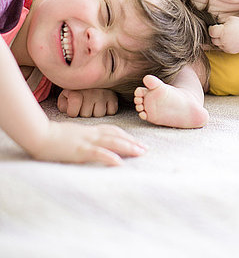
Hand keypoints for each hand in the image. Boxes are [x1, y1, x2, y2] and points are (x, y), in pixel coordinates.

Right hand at [30, 120, 146, 165]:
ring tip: (140, 153)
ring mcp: (86, 141)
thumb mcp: (70, 135)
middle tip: (145, 149)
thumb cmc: (50, 136)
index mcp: (88, 130)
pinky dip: (110, 157)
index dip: (125, 135)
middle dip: (132, 142)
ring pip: (112, 142)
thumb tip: (86, 143)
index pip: (111, 130)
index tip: (135, 140)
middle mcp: (90, 133)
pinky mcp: (80, 150)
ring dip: (128, 147)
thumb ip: (80, 138)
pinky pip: (99, 153)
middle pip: (116, 135)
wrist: (38, 134)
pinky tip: (120, 163)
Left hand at [57, 89, 118, 117]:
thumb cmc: (78, 88)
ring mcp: (104, 94)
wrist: (92, 74)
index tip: (73, 108)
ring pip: (99, 114)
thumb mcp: (66, 94)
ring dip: (96, 111)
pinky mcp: (114, 96)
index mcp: (77, 90)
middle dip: (84, 112)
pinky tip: (103, 104)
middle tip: (84, 104)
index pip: (73, 112)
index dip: (72, 112)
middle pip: (86, 115)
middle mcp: (91, 91)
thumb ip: (63, 104)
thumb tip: (68, 111)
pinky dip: (108, 110)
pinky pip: (112, 111)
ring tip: (93, 104)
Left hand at [208, 16, 238, 53]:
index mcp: (224, 32)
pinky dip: (224, 45)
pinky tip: (228, 40)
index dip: (213, 29)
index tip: (215, 27)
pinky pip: (223, 49)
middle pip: (213, 40)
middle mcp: (225, 41)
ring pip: (217, 45)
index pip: (211, 32)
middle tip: (221, 32)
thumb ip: (220, 24)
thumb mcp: (229, 19)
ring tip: (225, 36)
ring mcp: (228, 47)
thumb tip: (211, 25)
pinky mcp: (230, 51)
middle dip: (215, 36)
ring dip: (219, 41)